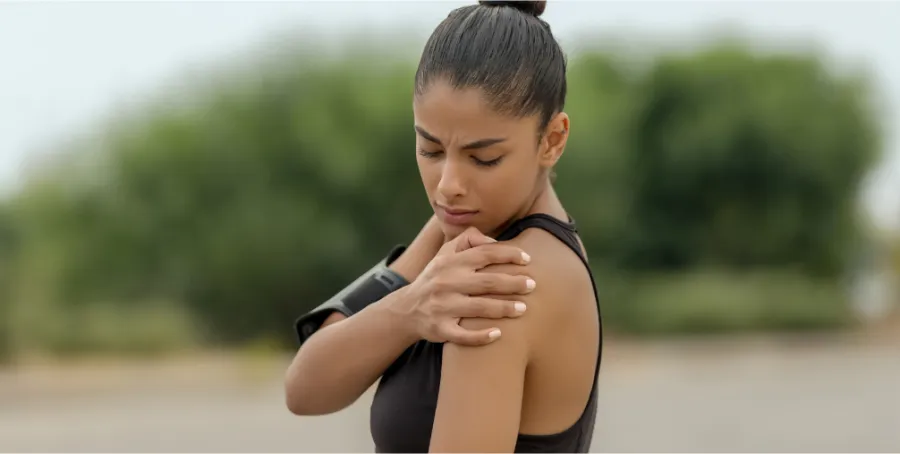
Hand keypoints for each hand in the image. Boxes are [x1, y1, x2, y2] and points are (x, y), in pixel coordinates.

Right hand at [397, 226, 535, 345]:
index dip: (508, 254)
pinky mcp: (440, 329)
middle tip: (533, 285)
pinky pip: (463, 335)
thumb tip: (495, 241)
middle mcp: (447, 282)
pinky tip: (498, 335)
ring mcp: (443, 307)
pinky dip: (481, 336)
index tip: (528, 259)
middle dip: (513, 283)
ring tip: (523, 309)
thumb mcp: (444, 253)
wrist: (407, 309)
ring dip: (504, 308)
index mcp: (451, 262)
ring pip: (479, 308)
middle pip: (487, 282)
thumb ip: (468, 240)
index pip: (484, 254)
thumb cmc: (435, 278)